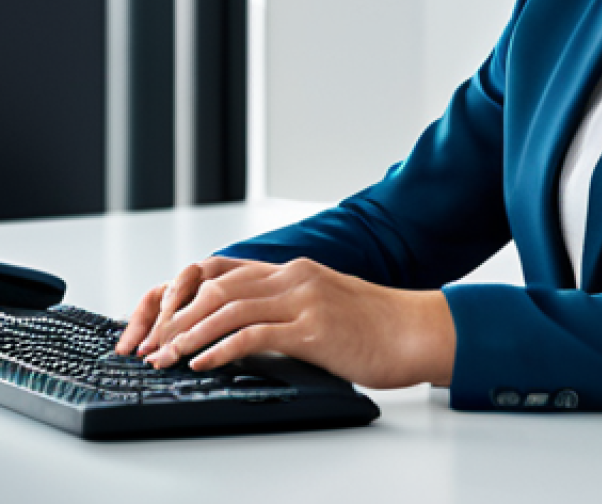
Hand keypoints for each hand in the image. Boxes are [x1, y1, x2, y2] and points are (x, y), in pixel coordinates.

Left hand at [114, 257, 455, 388]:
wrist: (417, 330)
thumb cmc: (377, 326)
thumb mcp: (327, 305)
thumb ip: (291, 308)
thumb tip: (252, 330)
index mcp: (297, 271)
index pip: (227, 273)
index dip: (188, 296)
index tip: (163, 321)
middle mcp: (296, 277)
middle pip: (220, 288)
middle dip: (178, 317)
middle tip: (152, 344)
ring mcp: (305, 300)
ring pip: (230, 308)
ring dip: (189, 336)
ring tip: (164, 357)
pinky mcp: (314, 328)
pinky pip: (255, 334)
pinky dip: (221, 349)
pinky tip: (203, 363)